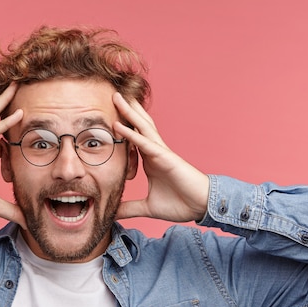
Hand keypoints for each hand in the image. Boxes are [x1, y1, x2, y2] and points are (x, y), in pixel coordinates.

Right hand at [0, 84, 26, 228]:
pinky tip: (18, 115)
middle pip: (0, 122)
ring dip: (5, 103)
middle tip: (27, 93)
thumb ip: (11, 211)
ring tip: (17, 86)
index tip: (31, 155)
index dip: (19, 150)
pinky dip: (3, 123)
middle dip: (12, 108)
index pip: (7, 146)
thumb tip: (28, 222)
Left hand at [112, 93, 209, 222]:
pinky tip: (118, 125)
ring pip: (142, 127)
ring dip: (128, 112)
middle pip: (137, 125)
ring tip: (116, 97)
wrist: (201, 207)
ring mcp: (160, 152)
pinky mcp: (165, 158)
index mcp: (150, 159)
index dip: (121, 126)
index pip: (132, 139)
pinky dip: (131, 134)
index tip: (106, 116)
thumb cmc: (180, 203)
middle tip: (112, 94)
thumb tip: (113, 212)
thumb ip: (130, 207)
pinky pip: (145, 143)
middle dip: (126, 110)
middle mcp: (154, 151)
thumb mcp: (147, 207)